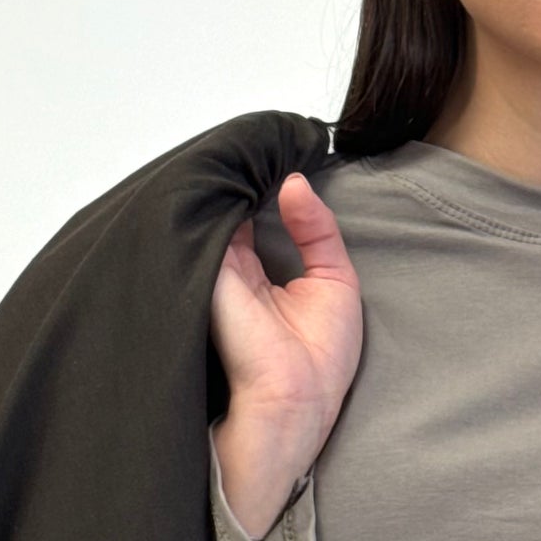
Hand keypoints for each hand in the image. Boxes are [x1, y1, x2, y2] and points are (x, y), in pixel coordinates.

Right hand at [210, 173, 362, 535]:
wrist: (295, 401)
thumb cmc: (318, 358)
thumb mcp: (335, 279)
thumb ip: (317, 228)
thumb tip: (296, 182)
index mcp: (257, 273)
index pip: (253, 214)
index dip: (265, 184)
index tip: (277, 153)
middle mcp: (230, 268)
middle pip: (231, 206)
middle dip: (246, 173)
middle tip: (261, 140)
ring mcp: (215, 267)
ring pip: (218, 207)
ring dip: (235, 178)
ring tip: (253, 145)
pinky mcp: (206, 270)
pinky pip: (210, 218)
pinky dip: (225, 191)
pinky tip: (241, 165)